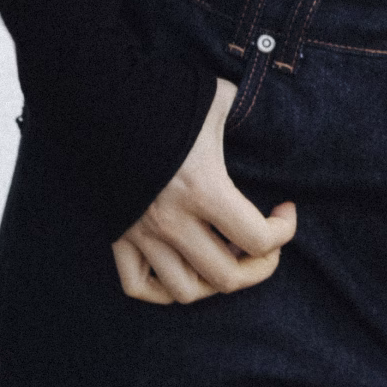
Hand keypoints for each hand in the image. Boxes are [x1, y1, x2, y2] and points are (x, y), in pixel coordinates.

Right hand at [111, 76, 296, 304]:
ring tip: (226, 254)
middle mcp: (172, 221)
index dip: (285, 230)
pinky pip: (138, 285)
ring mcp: (141, 233)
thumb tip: (277, 120)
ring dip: (214, 280)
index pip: (258, 239)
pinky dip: (164, 288)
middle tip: (267, 245)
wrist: (101, 97)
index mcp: (203, 189)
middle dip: (259, 267)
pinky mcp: (117, 234)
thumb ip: (252, 113)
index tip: (286, 209)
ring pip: (185, 290)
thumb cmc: (166, 95)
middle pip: (227, 277)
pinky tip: (184, 267)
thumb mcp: (219, 98)